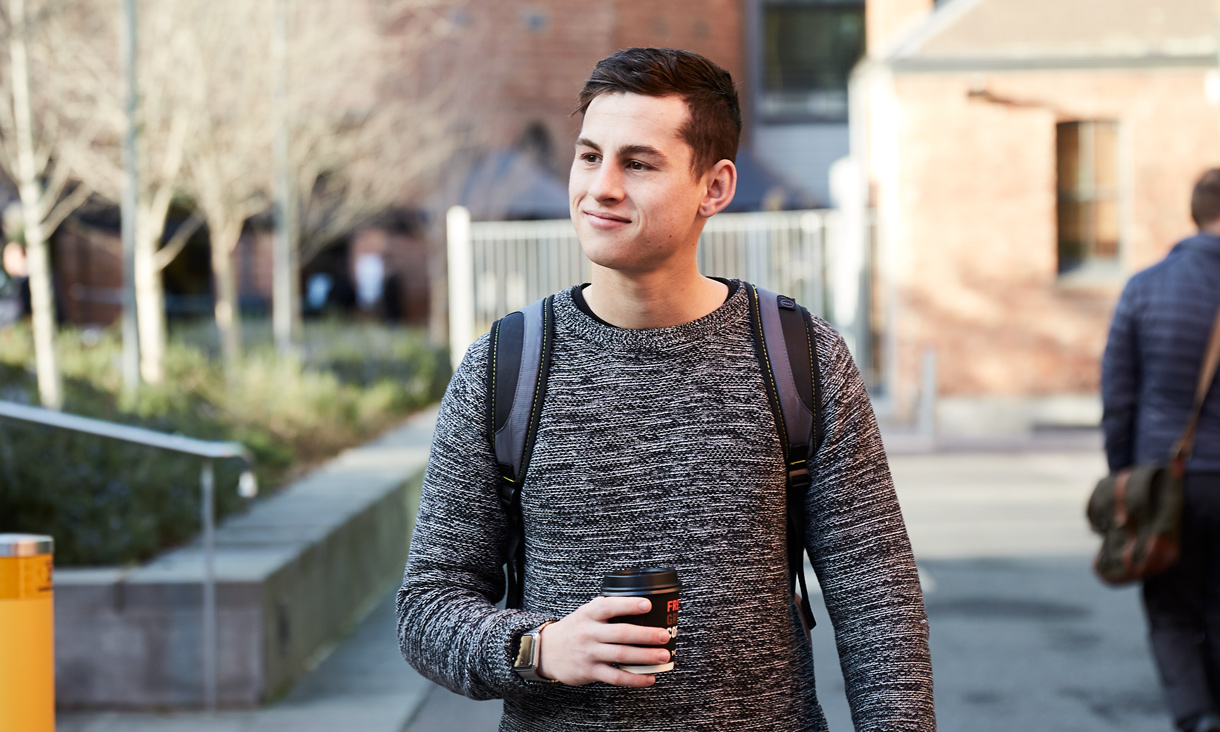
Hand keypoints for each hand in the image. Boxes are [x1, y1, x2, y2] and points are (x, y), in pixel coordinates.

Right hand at [535, 596, 671, 686]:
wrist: (547, 651)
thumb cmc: (574, 629)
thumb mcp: (585, 613)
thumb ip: (606, 608)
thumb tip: (638, 601)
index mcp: (589, 614)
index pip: (610, 607)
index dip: (629, 605)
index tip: (647, 605)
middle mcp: (588, 632)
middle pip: (621, 633)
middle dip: (646, 635)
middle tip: (664, 635)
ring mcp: (589, 653)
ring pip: (621, 655)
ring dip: (645, 656)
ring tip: (663, 655)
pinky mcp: (590, 671)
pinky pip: (615, 677)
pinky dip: (634, 679)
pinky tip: (649, 678)